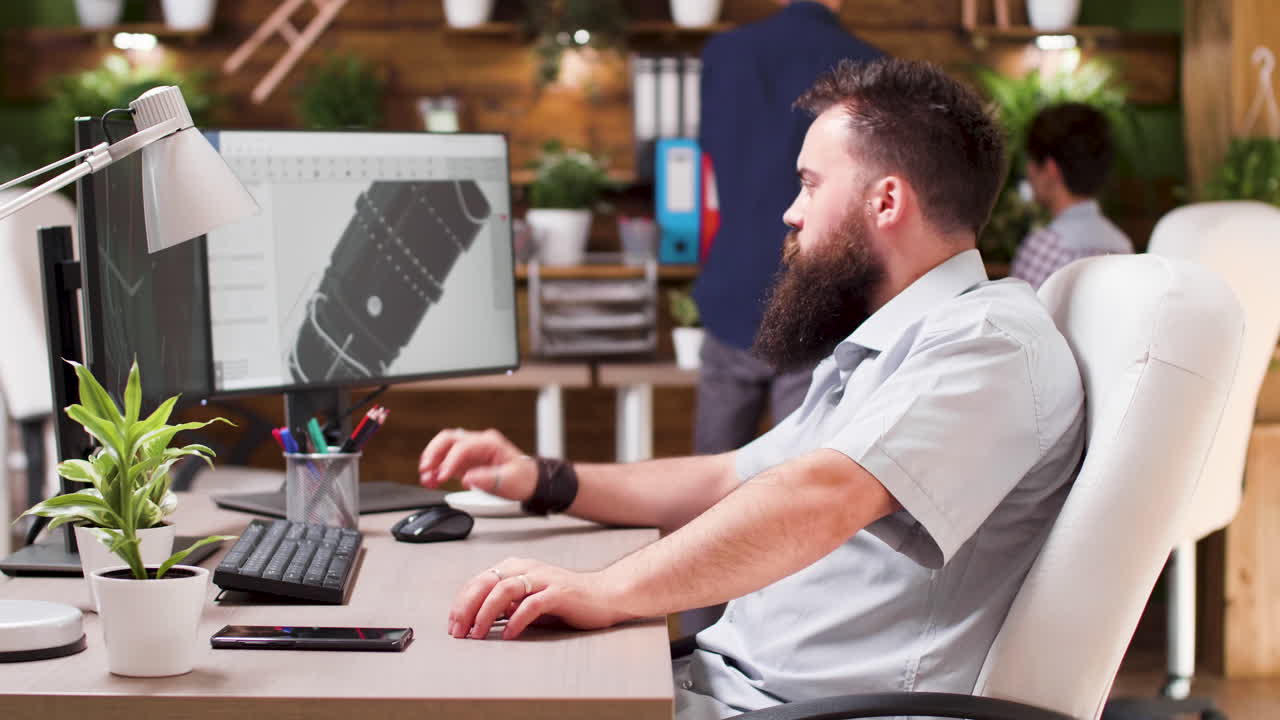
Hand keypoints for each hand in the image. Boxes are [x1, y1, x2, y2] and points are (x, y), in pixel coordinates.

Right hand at [418, 429, 535, 501]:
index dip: (450, 461)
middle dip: (434, 453)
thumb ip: (488, 478)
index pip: (463, 446)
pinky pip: (446, 461)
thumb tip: (467, 478)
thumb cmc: (522, 478)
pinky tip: (431, 480)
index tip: (442, 476)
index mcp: (489, 443)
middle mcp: (478, 443)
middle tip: (425, 469)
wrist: (528, 481)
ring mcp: (470, 452)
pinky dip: (436, 470)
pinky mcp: (466, 462)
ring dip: (432, 462)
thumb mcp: (509, 480)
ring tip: (425, 477)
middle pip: (448, 439)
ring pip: (444, 449)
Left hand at [448, 557, 634, 639]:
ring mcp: (544, 579)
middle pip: (486, 582)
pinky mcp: (559, 593)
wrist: (605, 595)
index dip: (461, 602)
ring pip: (504, 590)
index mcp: (517, 567)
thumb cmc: (566, 600)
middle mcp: (527, 568)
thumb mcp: (529, 598)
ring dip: (485, 613)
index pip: (479, 580)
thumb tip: (478, 617)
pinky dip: (516, 620)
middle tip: (458, 631)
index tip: (453, 624)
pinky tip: (509, 634)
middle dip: (466, 608)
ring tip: (477, 633)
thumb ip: (506, 603)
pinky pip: (532, 604)